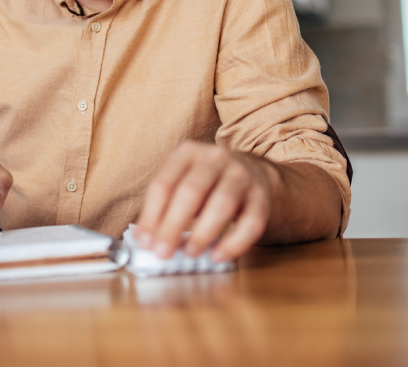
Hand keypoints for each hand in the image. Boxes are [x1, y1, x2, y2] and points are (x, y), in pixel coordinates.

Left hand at [134, 142, 276, 262]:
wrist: (257, 175)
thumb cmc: (209, 184)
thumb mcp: (183, 182)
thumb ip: (163, 206)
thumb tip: (145, 239)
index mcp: (188, 152)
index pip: (163, 183)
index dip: (151, 215)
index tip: (145, 242)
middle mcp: (216, 158)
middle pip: (191, 192)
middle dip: (173, 226)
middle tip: (163, 253)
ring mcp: (242, 175)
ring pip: (222, 205)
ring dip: (203, 233)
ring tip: (190, 253)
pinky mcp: (262, 197)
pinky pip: (251, 223)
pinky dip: (234, 243)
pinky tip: (218, 256)